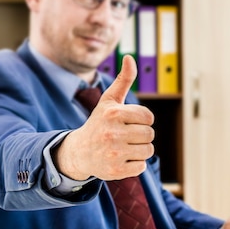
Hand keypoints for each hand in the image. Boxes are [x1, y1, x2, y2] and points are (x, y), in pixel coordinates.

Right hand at [55, 55, 154, 179]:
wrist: (80, 152)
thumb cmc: (99, 123)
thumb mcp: (109, 101)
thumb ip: (123, 80)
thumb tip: (130, 57)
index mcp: (114, 113)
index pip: (148, 117)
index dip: (142, 120)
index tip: (128, 122)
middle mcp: (113, 133)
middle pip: (150, 134)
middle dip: (141, 135)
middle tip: (125, 136)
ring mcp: (114, 153)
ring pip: (148, 150)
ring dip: (139, 150)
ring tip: (124, 147)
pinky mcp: (116, 171)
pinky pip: (141, 166)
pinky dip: (134, 164)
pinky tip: (121, 159)